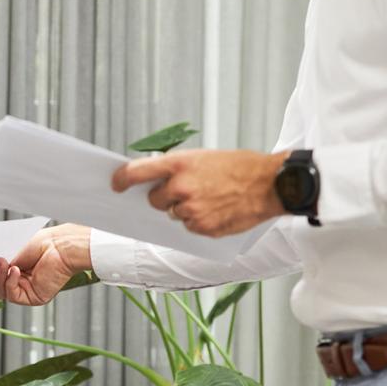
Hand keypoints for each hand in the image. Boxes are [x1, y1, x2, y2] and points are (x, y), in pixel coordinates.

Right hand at [0, 224, 91, 306]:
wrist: (59, 245)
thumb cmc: (39, 243)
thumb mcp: (8, 252)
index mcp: (13, 271)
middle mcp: (19, 284)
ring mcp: (26, 292)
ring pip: (2, 293)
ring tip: (1, 263)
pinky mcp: (34, 298)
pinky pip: (14, 295)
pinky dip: (11, 282)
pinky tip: (15, 270)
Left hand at [112, 149, 285, 237]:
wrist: (271, 184)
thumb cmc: (240, 167)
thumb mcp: (205, 157)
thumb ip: (178, 168)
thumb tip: (156, 178)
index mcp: (180, 164)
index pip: (137, 172)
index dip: (122, 179)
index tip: (115, 184)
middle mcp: (181, 187)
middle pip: (154, 200)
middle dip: (165, 197)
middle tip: (187, 190)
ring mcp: (191, 210)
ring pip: (174, 215)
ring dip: (185, 209)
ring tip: (211, 198)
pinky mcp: (203, 228)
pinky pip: (190, 227)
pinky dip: (199, 222)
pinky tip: (217, 210)